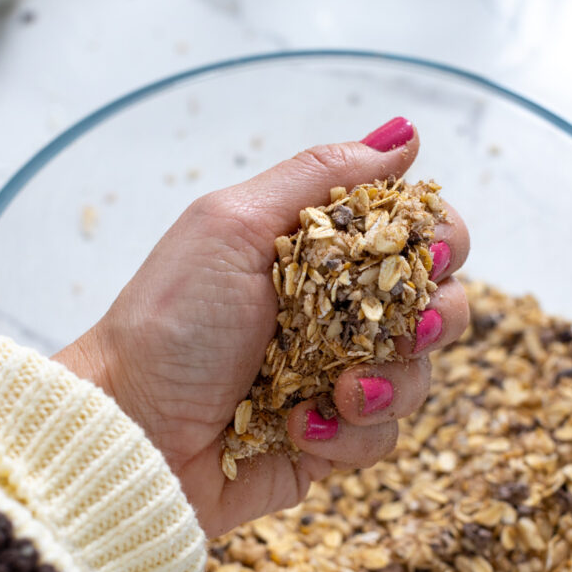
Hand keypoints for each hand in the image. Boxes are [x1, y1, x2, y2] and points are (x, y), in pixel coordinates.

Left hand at [54, 118, 469, 537]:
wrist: (133, 430)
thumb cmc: (172, 321)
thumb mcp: (234, 225)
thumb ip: (320, 176)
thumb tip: (403, 133)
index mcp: (318, 254)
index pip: (412, 235)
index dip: (437, 240)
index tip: (424, 254)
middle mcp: (337, 312)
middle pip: (437, 302)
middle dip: (437, 315)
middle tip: (412, 327)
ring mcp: (338, 377)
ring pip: (420, 373)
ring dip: (391, 382)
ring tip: (340, 392)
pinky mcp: (333, 439)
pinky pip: (383, 436)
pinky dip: (348, 434)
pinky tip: (298, 428)